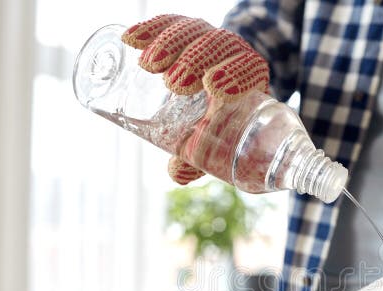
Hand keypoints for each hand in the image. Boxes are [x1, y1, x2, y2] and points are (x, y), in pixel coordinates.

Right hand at [122, 14, 268, 184]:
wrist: (220, 92)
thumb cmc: (221, 122)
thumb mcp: (214, 140)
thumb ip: (198, 158)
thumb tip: (177, 174)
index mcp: (250, 81)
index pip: (251, 68)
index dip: (236, 73)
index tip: (214, 89)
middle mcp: (233, 54)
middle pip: (219, 45)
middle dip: (195, 60)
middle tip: (173, 84)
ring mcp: (210, 39)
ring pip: (195, 30)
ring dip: (171, 43)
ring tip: (150, 64)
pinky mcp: (187, 33)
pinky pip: (171, 24)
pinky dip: (151, 28)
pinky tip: (131, 38)